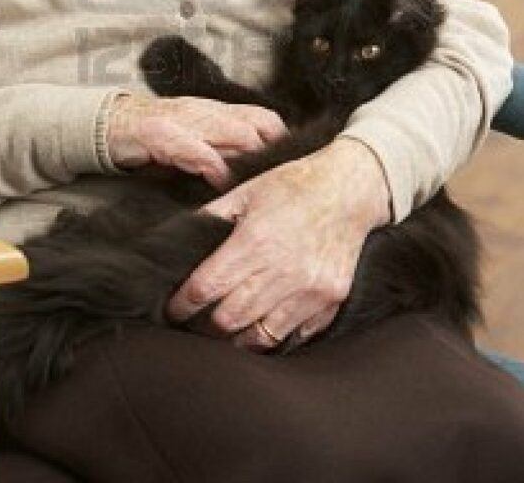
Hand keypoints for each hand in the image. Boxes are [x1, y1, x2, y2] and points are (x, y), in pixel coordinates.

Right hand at [106, 93, 287, 189]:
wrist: (111, 124)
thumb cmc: (156, 134)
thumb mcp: (196, 134)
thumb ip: (223, 146)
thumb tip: (254, 168)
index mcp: (216, 111)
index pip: (263, 118)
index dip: (282, 139)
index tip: (295, 162)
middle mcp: (207, 112)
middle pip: (257, 125)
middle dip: (274, 151)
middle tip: (283, 178)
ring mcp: (186, 121)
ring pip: (235, 133)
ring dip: (252, 158)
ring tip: (261, 182)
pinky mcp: (163, 135)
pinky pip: (197, 150)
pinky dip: (214, 166)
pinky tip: (222, 182)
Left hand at [166, 137, 391, 346]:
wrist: (349, 189)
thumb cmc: (295, 185)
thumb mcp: (246, 191)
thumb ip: (211, 215)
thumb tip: (177, 235)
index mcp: (254, 241)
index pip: (206, 288)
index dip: (183, 304)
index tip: (174, 309)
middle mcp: (282, 270)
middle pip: (229, 319)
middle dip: (206, 325)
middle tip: (196, 323)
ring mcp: (309, 289)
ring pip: (261, 337)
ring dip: (239, 338)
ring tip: (227, 332)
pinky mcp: (329, 301)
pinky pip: (295, 336)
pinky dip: (276, 336)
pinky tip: (262, 329)